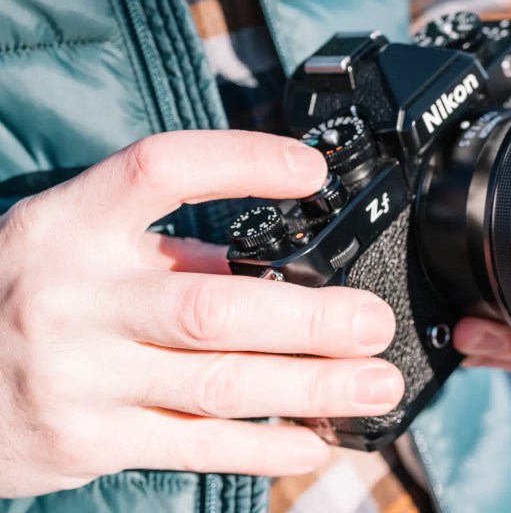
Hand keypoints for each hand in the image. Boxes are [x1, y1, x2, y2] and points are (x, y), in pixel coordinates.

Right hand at [0, 131, 403, 497]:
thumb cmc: (26, 295)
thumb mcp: (73, 243)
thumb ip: (162, 247)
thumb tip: (285, 261)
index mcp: (72, 224)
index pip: (162, 170)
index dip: (241, 162)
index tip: (311, 172)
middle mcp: (74, 295)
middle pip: (212, 306)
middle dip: (311, 322)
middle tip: (374, 325)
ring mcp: (78, 375)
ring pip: (218, 384)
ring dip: (312, 388)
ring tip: (376, 386)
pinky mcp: (86, 441)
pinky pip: (194, 446)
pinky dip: (264, 448)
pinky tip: (317, 443)